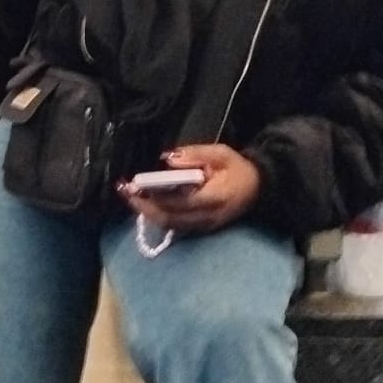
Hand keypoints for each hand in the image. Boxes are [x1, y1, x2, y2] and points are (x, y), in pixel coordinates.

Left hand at [118, 144, 261, 234]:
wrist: (259, 188)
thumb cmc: (238, 168)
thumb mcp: (220, 153)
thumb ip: (194, 154)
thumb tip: (166, 158)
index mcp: (214, 198)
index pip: (178, 202)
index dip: (154, 197)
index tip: (134, 187)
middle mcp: (208, 217)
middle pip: (169, 218)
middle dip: (143, 207)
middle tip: (124, 192)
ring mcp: (205, 227)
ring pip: (170, 225)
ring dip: (148, 212)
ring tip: (130, 197)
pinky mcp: (202, 229)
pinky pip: (175, 225)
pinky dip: (158, 215)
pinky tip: (146, 203)